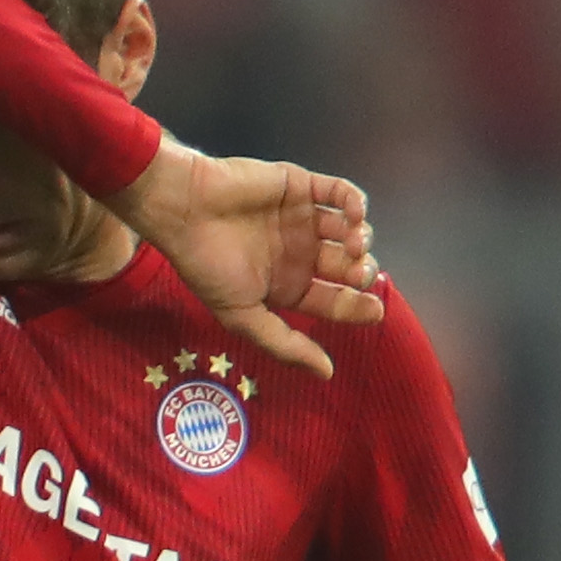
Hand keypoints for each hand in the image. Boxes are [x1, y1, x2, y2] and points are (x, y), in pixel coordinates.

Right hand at [109, 140, 380, 377]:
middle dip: (360, 273)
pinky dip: (356, 204)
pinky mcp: (301, 186)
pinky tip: (353, 217)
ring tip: (353, 246)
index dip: (357, 306)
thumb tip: (327, 375)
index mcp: (285, 284)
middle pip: (347, 266)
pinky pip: (341, 192)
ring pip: (350, 230)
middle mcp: (298, 253)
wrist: (185, 209)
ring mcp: (302, 218)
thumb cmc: (207, 265)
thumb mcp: (242, 315)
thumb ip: (284, 344)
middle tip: (358, 275)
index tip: (375, 310)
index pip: (333, 299)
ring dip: (362, 239)